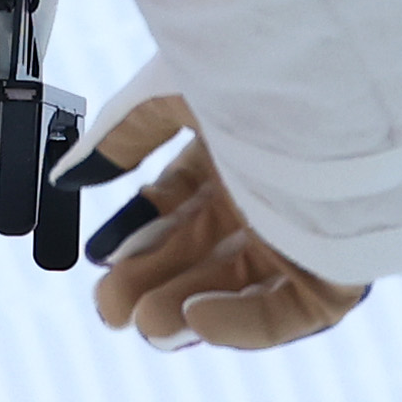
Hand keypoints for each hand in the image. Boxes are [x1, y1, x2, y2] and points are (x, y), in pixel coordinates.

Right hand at [81, 91, 366, 350]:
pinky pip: (286, 311)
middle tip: (113, 309)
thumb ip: (118, 140)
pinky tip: (196, 319)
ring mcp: (299, 233)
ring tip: (147, 325)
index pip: (178, 202)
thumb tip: (69, 177)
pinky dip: (241, 323)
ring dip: (188, 307)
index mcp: (229, 148)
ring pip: (237, 285)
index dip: (137, 233)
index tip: (102, 258)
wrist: (329, 87)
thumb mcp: (162, 96)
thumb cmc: (245, 76)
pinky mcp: (333, 269)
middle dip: (152, 280)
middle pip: (201, 250)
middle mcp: (264, 192)